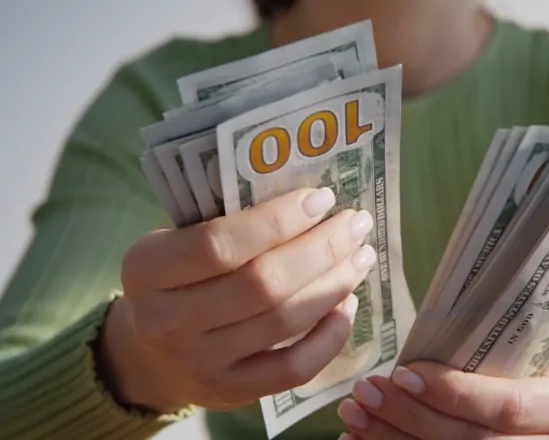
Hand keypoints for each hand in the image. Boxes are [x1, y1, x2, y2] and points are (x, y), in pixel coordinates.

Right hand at [100, 187, 375, 412]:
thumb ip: (226, 222)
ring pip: (283, 322)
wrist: (148, 355)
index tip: (321, 198)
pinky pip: (294, 369)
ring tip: (360, 257)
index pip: (218, 244)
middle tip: (355, 224)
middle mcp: (166, 320)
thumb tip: (312, 201)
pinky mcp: (231, 392)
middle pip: (262, 283)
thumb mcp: (176, 242)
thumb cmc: (175, 279)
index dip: (277, 220)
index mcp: (146, 269)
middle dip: (321, 249)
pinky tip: (348, 304)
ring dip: (333, 284)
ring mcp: (199, 363)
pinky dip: (330, 336)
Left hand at [337, 361, 548, 439]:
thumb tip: (414, 346)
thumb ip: (487, 354)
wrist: (542, 420)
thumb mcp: (523, 359)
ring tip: (354, 417)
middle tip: (365, 393)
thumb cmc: (525, 376)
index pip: (507, 406)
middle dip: (410, 418)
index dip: (452, 393)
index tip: (404, 374)